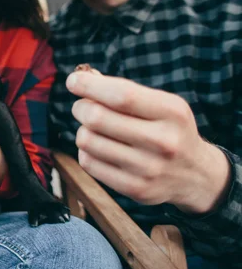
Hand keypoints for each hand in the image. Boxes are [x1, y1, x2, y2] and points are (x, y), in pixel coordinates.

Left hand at [66, 71, 231, 213]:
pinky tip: (99, 148)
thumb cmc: (167, 129)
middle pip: (97, 118)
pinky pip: (88, 163)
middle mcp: (163, 141)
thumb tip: (81, 79)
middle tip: (83, 107)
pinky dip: (86, 151)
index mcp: (172, 112)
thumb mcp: (161, 104)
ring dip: (83, 130)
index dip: (90, 86)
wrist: (195, 174)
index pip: (121, 96)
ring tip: (93, 129)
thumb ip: (124, 91)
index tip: (73, 80)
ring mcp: (149, 169)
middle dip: (81, 107)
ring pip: (87, 141)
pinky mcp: (135, 189)